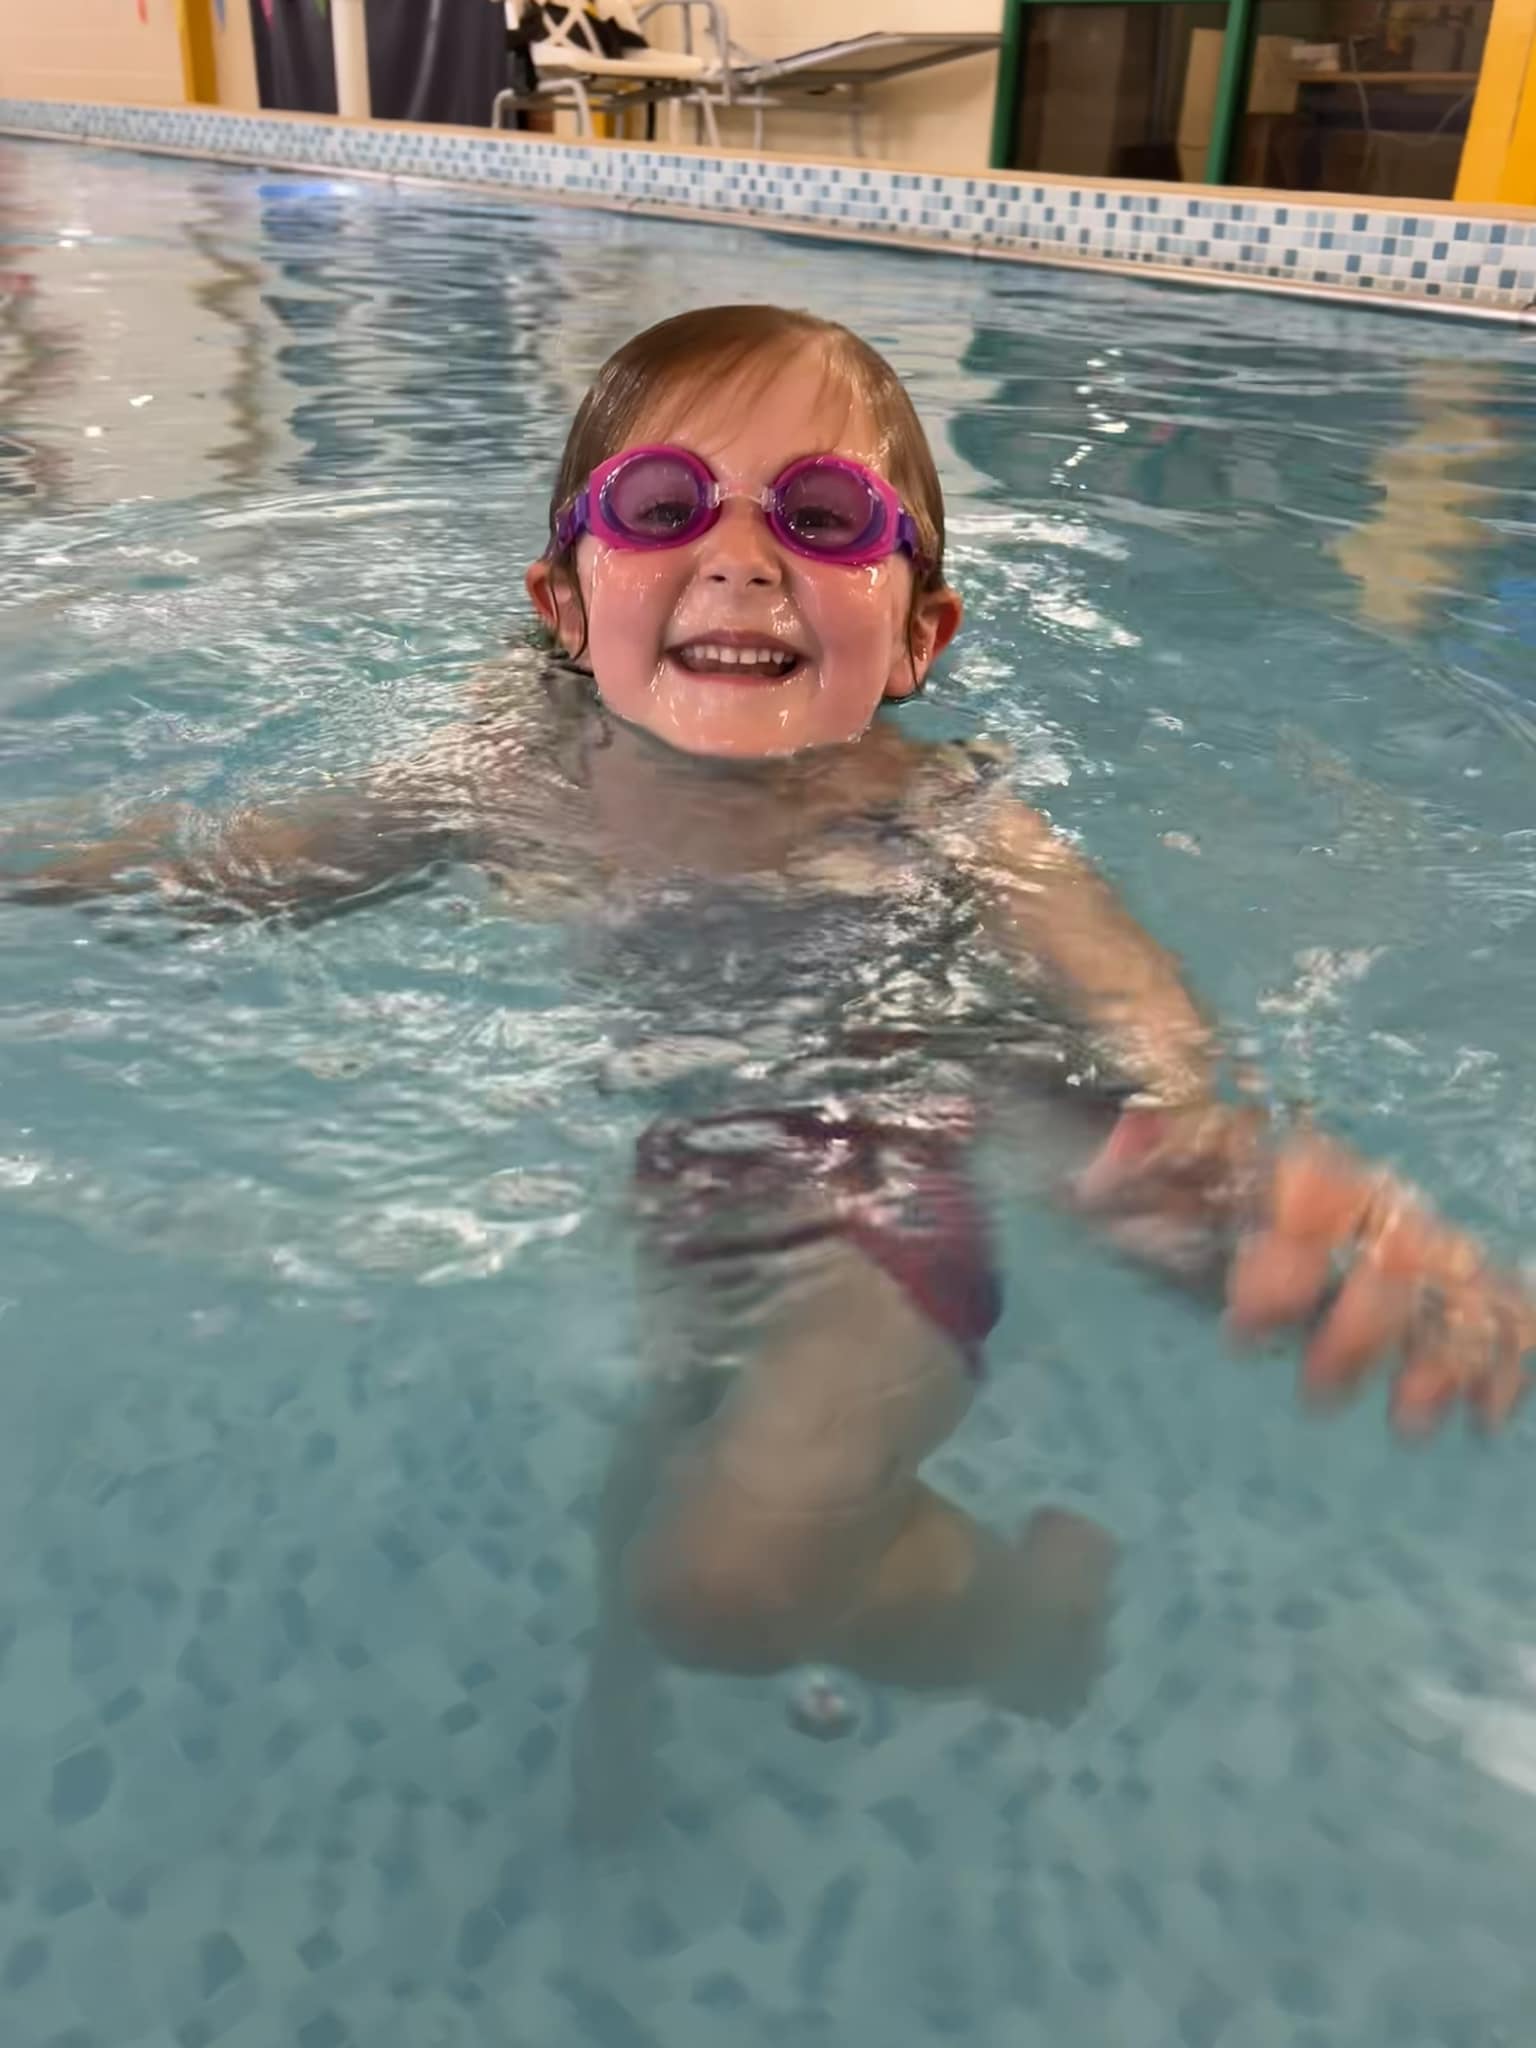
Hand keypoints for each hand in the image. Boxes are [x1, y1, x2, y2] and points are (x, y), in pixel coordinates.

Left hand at [1073, 1105, 1531, 1435]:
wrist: (1242, 1114)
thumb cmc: (1195, 1154)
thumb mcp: (1158, 1147)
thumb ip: (1142, 1151)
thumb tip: (1098, 1180)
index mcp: (1300, 1163)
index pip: (1314, 1201)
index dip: (1286, 1267)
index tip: (1241, 1329)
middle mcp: (1368, 1195)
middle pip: (1394, 1253)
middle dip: (1362, 1329)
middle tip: (1318, 1396)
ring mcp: (1407, 1233)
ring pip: (1451, 1283)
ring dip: (1441, 1353)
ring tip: (1410, 1422)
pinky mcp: (1434, 1270)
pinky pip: (1490, 1301)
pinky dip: (1501, 1351)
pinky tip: (1492, 1412)